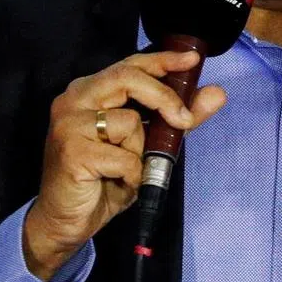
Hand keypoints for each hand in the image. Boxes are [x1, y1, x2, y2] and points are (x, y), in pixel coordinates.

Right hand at [22, 51, 226, 280]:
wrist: (65, 222)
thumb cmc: (103, 180)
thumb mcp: (147, 146)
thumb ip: (177, 117)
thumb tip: (217, 93)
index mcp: (91, 91)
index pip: (131, 64)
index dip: (163, 60)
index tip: (192, 59)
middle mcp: (75, 98)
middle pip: (128, 78)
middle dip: (163, 97)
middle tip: (184, 120)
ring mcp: (69, 123)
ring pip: (128, 122)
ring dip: (139, 152)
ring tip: (125, 170)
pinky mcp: (72, 150)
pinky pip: (124, 157)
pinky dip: (131, 175)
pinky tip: (116, 183)